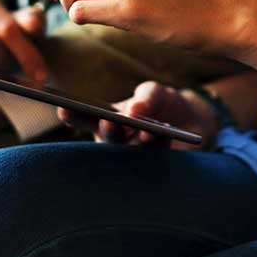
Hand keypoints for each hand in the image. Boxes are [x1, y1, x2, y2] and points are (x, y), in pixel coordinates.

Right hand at [58, 81, 218, 150]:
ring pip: (130, 151)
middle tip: (109, 122)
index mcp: (105, 120)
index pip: (85, 118)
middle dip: (108, 130)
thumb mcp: (154, 91)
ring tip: (145, 130)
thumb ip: (145, 97)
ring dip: (137, 140)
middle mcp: (115, 141)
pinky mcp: (156, 165)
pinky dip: (158, 143)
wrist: (193, 120)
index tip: (63, 108)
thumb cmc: (162, 103)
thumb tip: (134, 110)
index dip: (73, 115)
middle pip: (106, 137)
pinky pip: (155, 156)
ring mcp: (135, 155)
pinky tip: (161, 133)